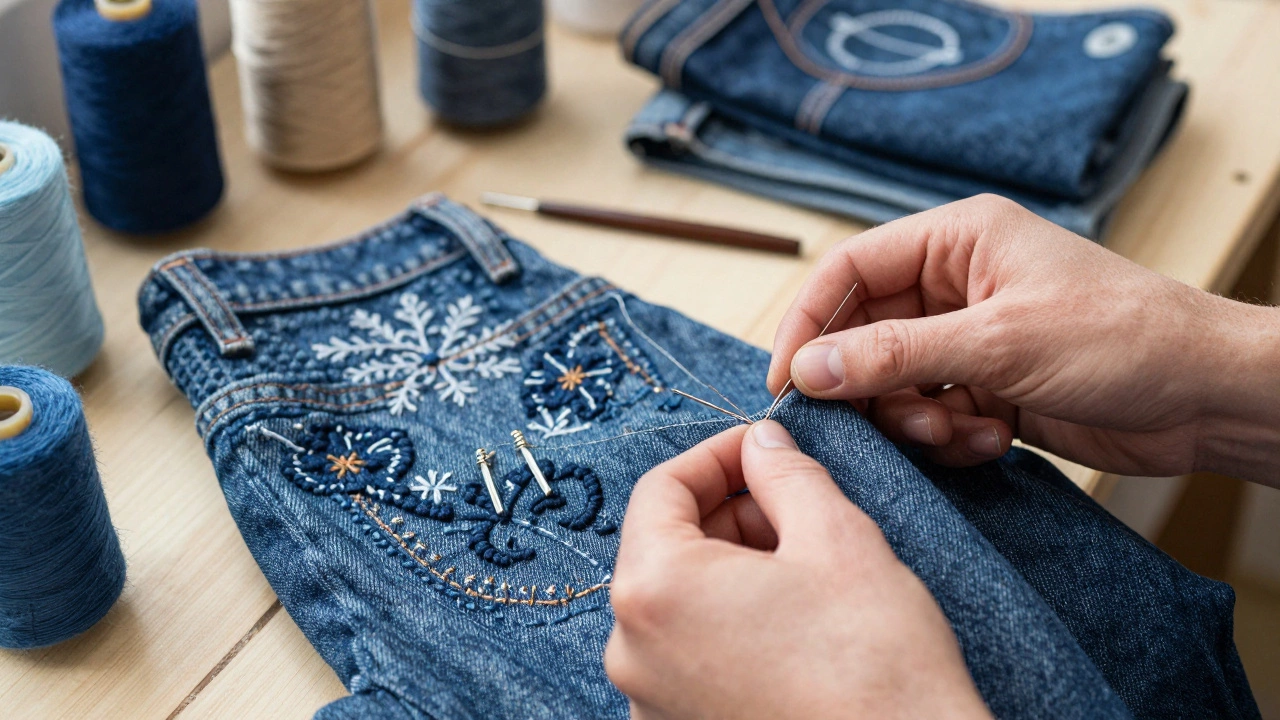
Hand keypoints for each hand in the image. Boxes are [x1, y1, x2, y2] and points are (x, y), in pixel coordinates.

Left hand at [604, 421, 990, 719]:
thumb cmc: (875, 664)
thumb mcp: (836, 537)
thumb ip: (785, 474)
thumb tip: (762, 442)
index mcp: (653, 589)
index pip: (660, 488)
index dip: (717, 455)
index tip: (763, 449)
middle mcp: (631, 651)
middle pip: (666, 546)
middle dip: (729, 513)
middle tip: (795, 506)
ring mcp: (650, 701)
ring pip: (680, 601)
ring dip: (732, 567)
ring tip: (802, 567)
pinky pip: (689, 654)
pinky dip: (729, 622)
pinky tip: (790, 622)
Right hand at [768, 195, 1279, 482]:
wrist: (1204, 398)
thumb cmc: (1123, 338)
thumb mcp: (997, 343)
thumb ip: (893, 355)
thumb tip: (807, 368)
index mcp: (956, 241)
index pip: (849, 271)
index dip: (808, 324)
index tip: (786, 382)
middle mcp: (956, 284)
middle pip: (864, 334)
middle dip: (869, 386)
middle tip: (881, 423)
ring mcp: (971, 339)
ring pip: (894, 383)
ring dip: (914, 419)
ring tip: (959, 431)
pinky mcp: (988, 387)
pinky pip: (931, 414)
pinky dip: (950, 436)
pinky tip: (993, 439)